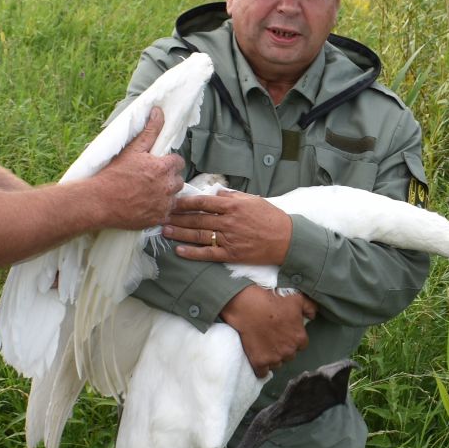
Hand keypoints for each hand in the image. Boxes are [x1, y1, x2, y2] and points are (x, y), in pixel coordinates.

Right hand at [90, 109, 183, 229]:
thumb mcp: (133, 149)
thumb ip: (150, 131)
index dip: (167, 163)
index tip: (156, 166)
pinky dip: (159, 209)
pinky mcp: (159, 218)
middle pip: (178, 180)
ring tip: (148, 193)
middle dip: (168, 178)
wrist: (100, 201)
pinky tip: (146, 205)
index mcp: (164, 167)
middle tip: (150, 179)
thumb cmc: (114, 174)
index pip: (178, 162)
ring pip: (175, 197)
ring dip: (166, 194)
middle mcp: (168, 186)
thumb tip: (158, 111)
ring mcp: (164, 204)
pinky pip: (167, 212)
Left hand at [165, 190, 292, 264]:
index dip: (185, 203)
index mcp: (232, 206)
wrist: (286, 240)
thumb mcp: (253, 200)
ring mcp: (228, 239)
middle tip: (161, 216)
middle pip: (196, 219)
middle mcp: (227, 222)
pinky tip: (179, 251)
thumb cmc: (271, 218)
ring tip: (165, 231)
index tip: (172, 202)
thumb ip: (233, 196)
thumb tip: (216, 193)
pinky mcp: (231, 254)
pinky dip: (192, 253)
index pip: (203, 203)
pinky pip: (208, 254)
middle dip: (177, 217)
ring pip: (198, 235)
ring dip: (180, 233)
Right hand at [220, 286, 318, 375]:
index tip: (285, 333)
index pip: (301, 345)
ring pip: (277, 363)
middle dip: (284, 348)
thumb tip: (312, 316)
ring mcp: (274, 358)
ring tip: (265, 345)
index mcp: (299, 338)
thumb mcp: (296, 298)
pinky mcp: (259, 362)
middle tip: (274, 337)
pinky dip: (261, 368)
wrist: (247, 306)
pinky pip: (263, 372)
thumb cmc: (272, 300)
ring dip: (273, 357)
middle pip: (289, 355)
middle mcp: (289, 351)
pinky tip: (259, 359)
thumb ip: (310, 307)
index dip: (293, 339)